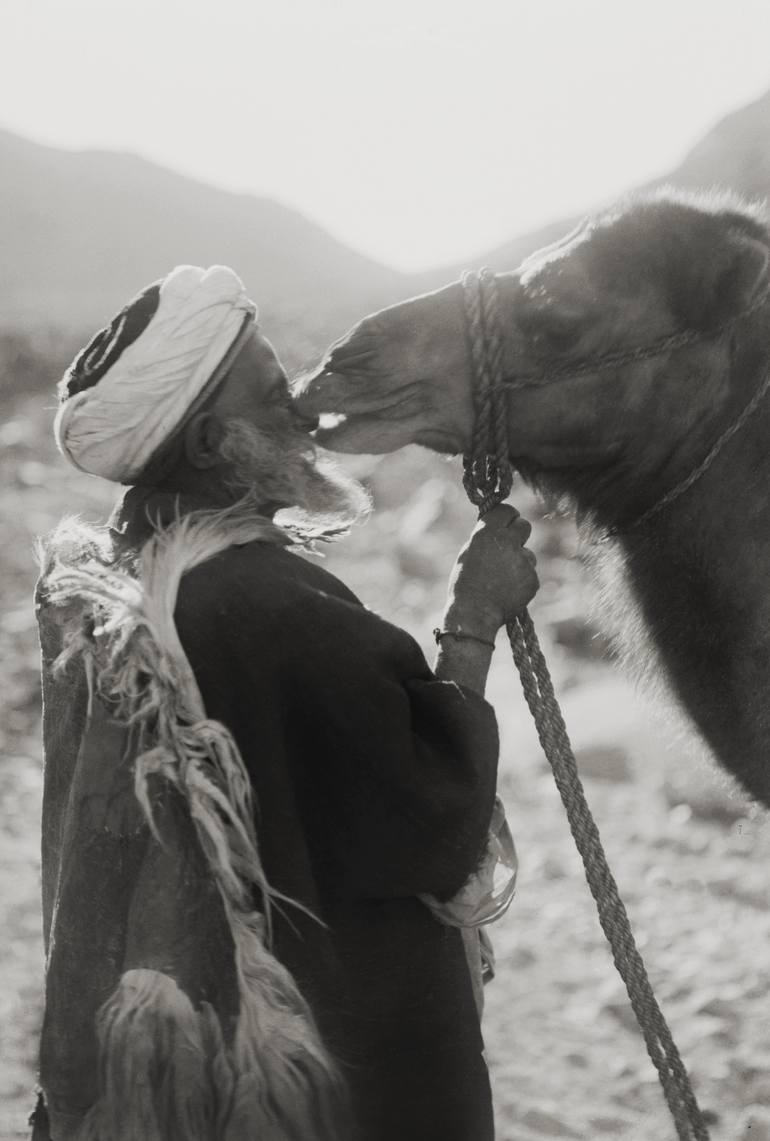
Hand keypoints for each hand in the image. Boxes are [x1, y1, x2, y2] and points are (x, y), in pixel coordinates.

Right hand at [443, 505, 537, 636]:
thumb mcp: (468, 553)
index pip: (507, 510)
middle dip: (518, 533)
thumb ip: (486, 538)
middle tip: (509, 544)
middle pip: (524, 526)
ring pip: (528, 554)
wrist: (474, 615)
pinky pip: (530, 574)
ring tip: (500, 579)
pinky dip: (521, 581)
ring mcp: (523, 561)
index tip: (506, 521)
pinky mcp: (533, 579)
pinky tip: (507, 591)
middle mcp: (508, 543)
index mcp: (487, 533)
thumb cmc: (464, 584)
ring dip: (519, 562)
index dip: (507, 516)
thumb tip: (498, 528)